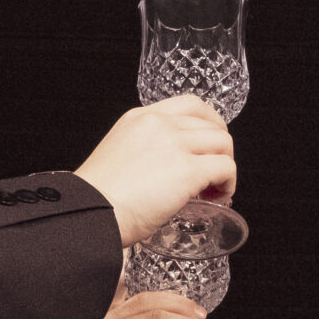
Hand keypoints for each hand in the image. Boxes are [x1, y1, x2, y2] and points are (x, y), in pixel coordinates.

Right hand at [77, 95, 237, 247]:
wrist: (90, 214)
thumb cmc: (98, 198)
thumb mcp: (119, 155)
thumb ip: (144, 151)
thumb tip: (166, 169)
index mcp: (141, 118)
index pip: (191, 104)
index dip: (210, 123)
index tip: (210, 143)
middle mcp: (160, 124)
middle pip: (212, 124)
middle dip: (219, 150)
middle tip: (213, 173)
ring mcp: (175, 144)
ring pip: (223, 144)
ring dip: (225, 167)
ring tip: (214, 189)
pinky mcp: (187, 170)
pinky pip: (226, 168)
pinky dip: (228, 183)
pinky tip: (218, 197)